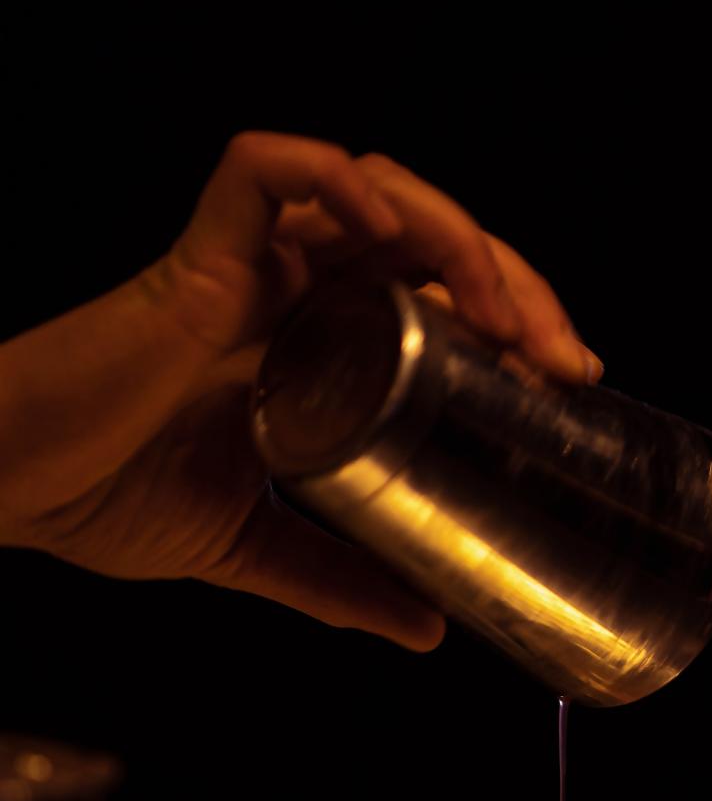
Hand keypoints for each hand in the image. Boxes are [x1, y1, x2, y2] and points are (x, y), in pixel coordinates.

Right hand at [0, 134, 601, 648]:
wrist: (11, 489)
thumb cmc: (104, 497)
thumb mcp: (256, 546)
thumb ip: (338, 581)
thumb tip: (427, 631)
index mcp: (309, 341)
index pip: (434, 294)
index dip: (510, 318)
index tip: (567, 377)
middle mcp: (287, 288)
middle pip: (425, 238)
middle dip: (511, 281)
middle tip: (563, 357)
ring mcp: (241, 264)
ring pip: (370, 189)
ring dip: (454, 232)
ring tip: (505, 308)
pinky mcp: (191, 255)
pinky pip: (263, 170)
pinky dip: (335, 177)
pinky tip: (390, 226)